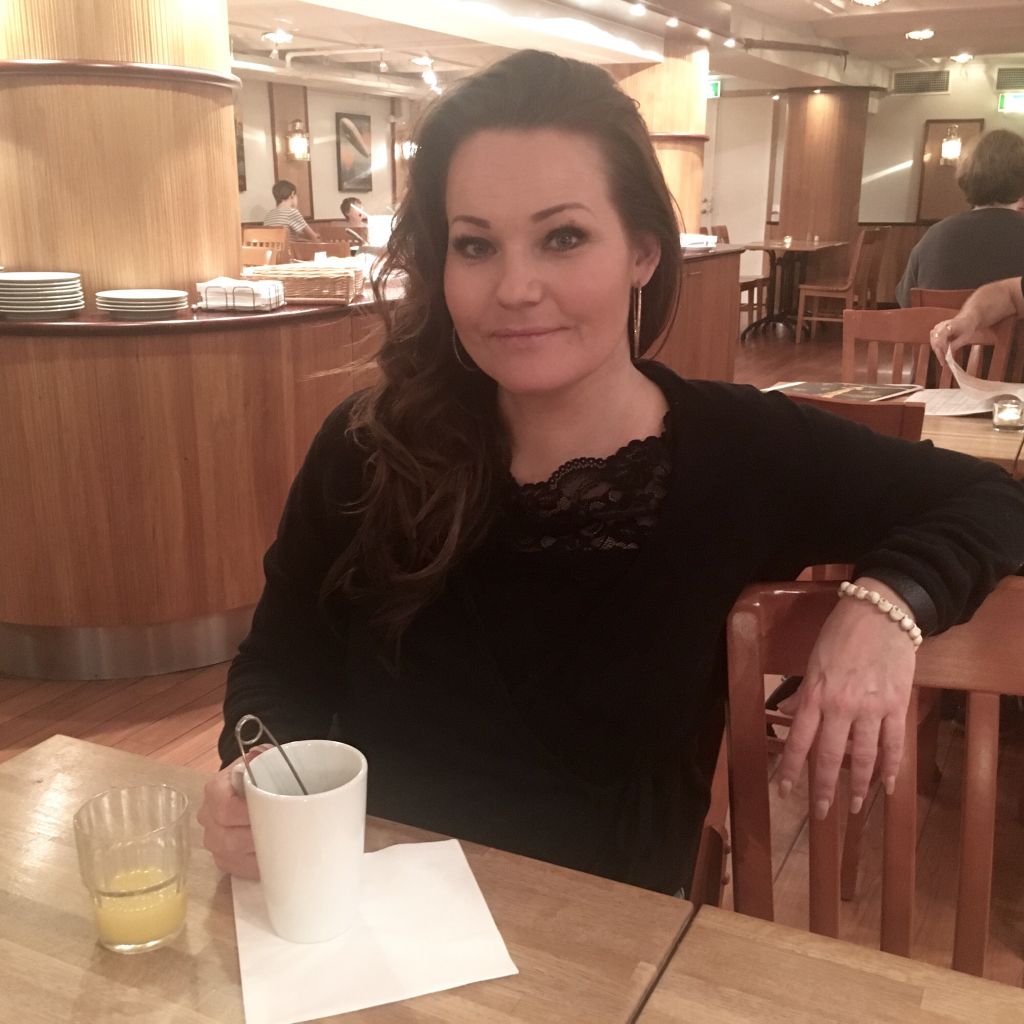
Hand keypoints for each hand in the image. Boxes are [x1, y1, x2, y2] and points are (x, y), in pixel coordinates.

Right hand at [197, 745, 269, 877]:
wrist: (250, 785)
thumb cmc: (257, 773)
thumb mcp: (261, 758)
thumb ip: (261, 757)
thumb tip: (261, 756)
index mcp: (214, 790)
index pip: (226, 809)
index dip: (249, 816)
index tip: (273, 815)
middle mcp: (207, 817)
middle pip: (228, 838)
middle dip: (257, 839)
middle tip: (283, 834)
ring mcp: (213, 840)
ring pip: (232, 856)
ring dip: (257, 854)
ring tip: (280, 846)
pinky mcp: (222, 859)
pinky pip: (237, 869)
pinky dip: (256, 867)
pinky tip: (272, 859)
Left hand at [776, 580, 916, 818]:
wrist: (881, 613)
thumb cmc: (841, 633)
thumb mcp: (813, 661)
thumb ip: (804, 692)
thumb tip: (789, 714)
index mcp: (816, 695)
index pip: (799, 740)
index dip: (790, 768)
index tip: (784, 791)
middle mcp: (842, 707)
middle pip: (830, 757)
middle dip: (824, 789)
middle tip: (821, 815)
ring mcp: (872, 709)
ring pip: (864, 757)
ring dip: (858, 786)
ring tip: (854, 808)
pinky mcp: (897, 706)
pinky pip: (893, 744)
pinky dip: (891, 768)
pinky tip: (888, 787)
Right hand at [929, 312, 979, 361]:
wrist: (967, 319)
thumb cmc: (968, 327)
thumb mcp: (965, 338)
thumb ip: (955, 346)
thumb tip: (948, 355)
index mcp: (949, 326)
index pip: (940, 339)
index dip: (942, 350)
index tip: (945, 358)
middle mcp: (940, 326)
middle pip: (935, 341)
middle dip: (939, 352)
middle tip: (943, 362)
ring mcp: (937, 328)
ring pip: (932, 342)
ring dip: (937, 351)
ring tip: (943, 358)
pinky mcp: (935, 331)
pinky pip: (933, 341)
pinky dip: (937, 348)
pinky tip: (942, 352)